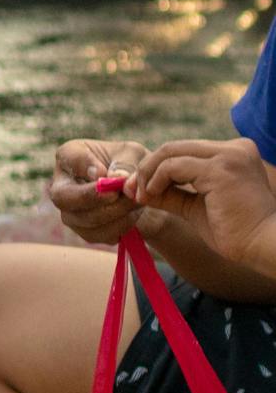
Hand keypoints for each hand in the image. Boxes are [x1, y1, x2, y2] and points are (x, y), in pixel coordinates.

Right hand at [49, 139, 151, 241]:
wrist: (139, 192)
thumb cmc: (131, 165)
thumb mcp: (134, 155)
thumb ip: (125, 164)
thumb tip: (116, 178)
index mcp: (69, 156)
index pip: (68, 158)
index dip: (84, 166)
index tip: (102, 172)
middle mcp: (61, 186)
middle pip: (63, 197)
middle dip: (92, 198)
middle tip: (116, 195)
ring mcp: (69, 212)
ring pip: (83, 219)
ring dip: (115, 211)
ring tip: (136, 201)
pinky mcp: (83, 231)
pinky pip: (98, 234)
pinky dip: (120, 225)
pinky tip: (132, 214)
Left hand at [131, 138, 275, 261]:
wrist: (261, 245)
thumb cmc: (234, 231)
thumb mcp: (195, 207)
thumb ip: (170, 194)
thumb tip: (138, 189)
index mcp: (234, 153)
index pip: (185, 151)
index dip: (155, 167)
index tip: (136, 188)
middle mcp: (235, 148)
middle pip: (175, 147)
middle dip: (146, 168)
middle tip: (129, 189)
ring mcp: (230, 155)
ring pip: (171, 152)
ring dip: (147, 174)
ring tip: (139, 195)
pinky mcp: (221, 169)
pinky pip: (174, 166)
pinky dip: (156, 179)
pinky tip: (150, 196)